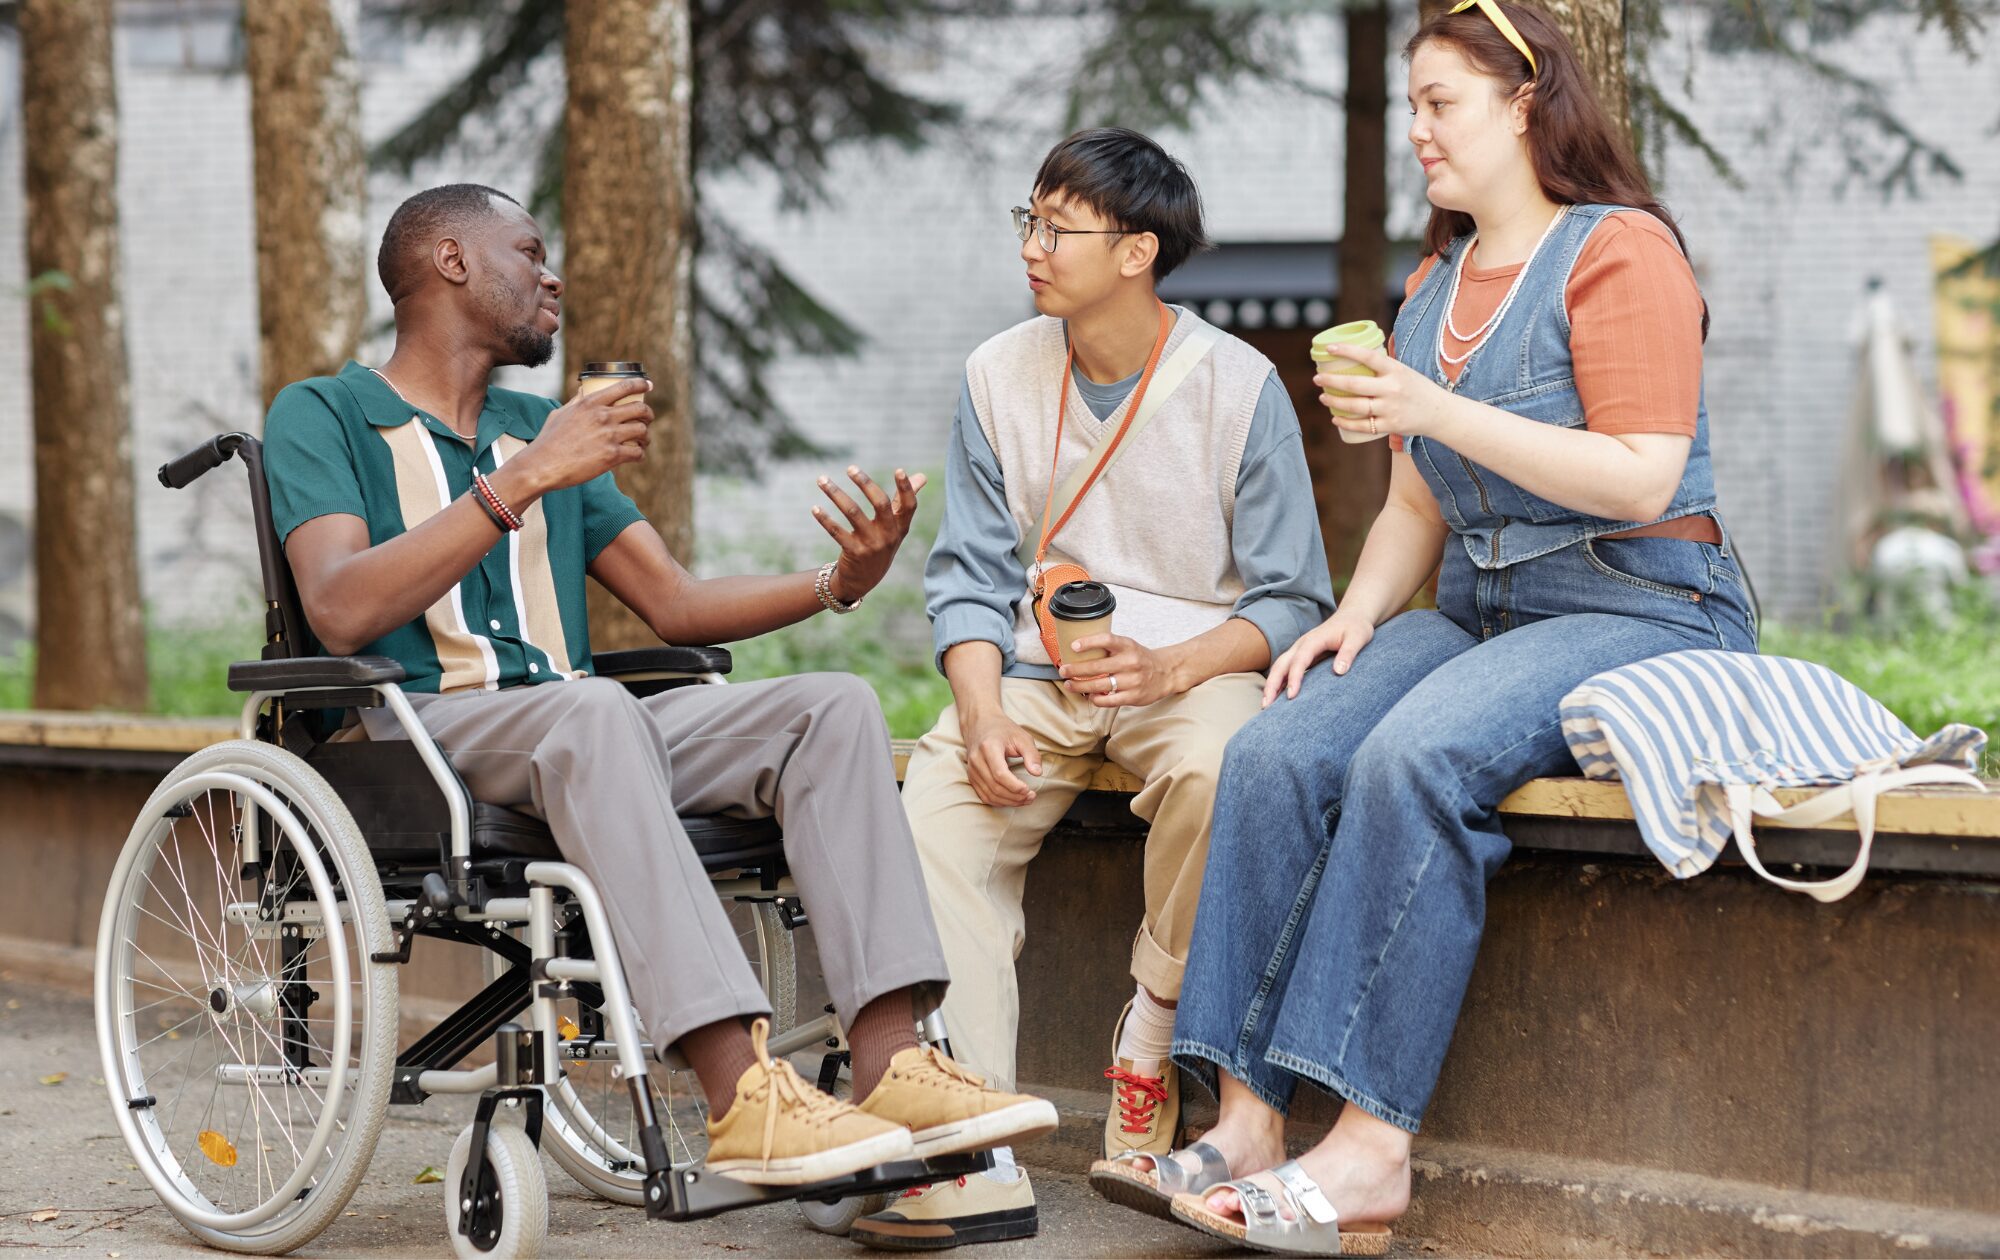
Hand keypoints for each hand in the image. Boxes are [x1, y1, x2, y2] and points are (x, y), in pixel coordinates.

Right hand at [518, 378, 653, 491]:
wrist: (543, 465)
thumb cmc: (549, 440)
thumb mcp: (561, 413)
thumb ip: (576, 401)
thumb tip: (584, 389)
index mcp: (590, 403)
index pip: (624, 387)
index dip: (641, 384)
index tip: (648, 386)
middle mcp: (602, 416)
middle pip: (640, 409)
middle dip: (648, 414)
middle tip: (646, 420)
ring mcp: (609, 436)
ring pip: (642, 431)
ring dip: (645, 437)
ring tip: (642, 441)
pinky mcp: (612, 456)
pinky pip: (637, 453)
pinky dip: (640, 454)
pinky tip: (636, 455)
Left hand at [811, 466, 927, 601]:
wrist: (864, 580)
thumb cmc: (881, 545)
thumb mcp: (896, 528)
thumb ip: (904, 502)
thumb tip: (922, 476)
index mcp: (900, 527)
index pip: (908, 506)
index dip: (905, 488)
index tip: (899, 470)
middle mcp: (889, 535)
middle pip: (881, 504)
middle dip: (865, 483)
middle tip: (850, 468)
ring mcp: (871, 544)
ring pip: (853, 512)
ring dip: (835, 493)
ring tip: (822, 480)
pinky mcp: (854, 552)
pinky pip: (837, 531)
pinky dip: (825, 518)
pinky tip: (815, 508)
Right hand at [962, 710, 1041, 807]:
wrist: (980, 723)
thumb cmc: (1003, 730)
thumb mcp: (1022, 737)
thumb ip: (1031, 754)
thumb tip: (1037, 773)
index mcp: (988, 747)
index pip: (999, 774)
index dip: (1015, 786)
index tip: (1029, 790)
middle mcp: (977, 760)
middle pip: (995, 787)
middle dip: (1015, 796)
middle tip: (1031, 797)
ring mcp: (972, 770)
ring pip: (989, 794)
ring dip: (1008, 802)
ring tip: (1025, 800)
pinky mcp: (971, 777)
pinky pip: (984, 796)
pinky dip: (999, 802)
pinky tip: (1012, 800)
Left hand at [1059, 635, 1180, 707]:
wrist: (1166, 673)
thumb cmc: (1141, 659)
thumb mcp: (1128, 646)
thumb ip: (1109, 647)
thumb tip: (1078, 649)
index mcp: (1128, 646)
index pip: (1107, 640)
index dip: (1089, 642)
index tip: (1073, 646)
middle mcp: (1130, 662)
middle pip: (1097, 666)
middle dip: (1076, 669)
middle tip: (1063, 670)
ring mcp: (1132, 681)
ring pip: (1100, 685)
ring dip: (1081, 686)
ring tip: (1069, 684)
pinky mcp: (1133, 696)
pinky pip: (1108, 700)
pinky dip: (1095, 699)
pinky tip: (1089, 696)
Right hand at [1262, 612, 1374, 705]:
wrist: (1352, 616)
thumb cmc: (1356, 628)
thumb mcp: (1358, 638)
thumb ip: (1348, 654)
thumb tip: (1339, 671)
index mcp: (1314, 640)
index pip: (1299, 660)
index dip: (1294, 678)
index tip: (1291, 695)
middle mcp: (1302, 644)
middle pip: (1281, 663)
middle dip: (1272, 683)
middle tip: (1266, 705)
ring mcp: (1299, 649)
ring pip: (1279, 666)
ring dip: (1271, 684)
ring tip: (1266, 705)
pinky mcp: (1301, 655)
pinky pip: (1286, 668)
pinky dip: (1278, 681)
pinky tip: (1277, 696)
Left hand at [1314, 345, 1451, 442]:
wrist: (1439, 412)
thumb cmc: (1416, 388)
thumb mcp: (1403, 371)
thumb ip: (1382, 366)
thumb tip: (1355, 354)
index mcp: (1395, 370)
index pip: (1368, 356)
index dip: (1347, 351)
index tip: (1329, 349)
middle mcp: (1392, 388)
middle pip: (1354, 384)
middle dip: (1331, 381)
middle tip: (1317, 379)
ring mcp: (1390, 408)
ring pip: (1354, 406)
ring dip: (1334, 402)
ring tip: (1323, 397)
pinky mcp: (1390, 425)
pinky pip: (1362, 425)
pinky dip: (1346, 422)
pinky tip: (1335, 418)